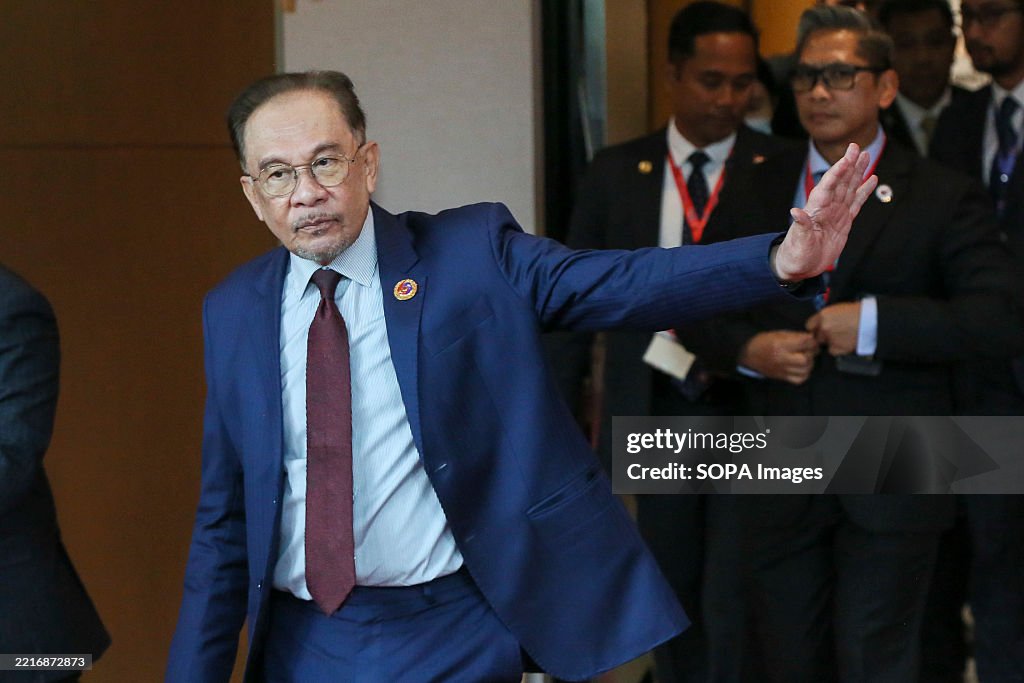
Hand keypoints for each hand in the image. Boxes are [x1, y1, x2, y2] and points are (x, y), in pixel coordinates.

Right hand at [738, 330, 818, 384]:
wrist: (749, 355)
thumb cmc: (763, 341)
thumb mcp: (777, 333)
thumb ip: (795, 336)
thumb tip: (810, 338)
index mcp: (780, 345)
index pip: (804, 343)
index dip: (811, 340)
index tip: (810, 339)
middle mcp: (782, 359)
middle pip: (806, 359)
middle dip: (811, 352)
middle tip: (809, 348)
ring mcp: (782, 370)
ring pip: (805, 369)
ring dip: (809, 362)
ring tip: (805, 357)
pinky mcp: (783, 377)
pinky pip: (800, 379)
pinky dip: (804, 373)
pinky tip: (801, 367)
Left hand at [772, 144, 876, 281]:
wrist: (800, 267)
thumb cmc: (796, 255)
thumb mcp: (798, 242)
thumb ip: (801, 227)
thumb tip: (795, 212)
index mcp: (815, 209)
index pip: (828, 186)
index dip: (837, 172)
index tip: (846, 158)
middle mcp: (826, 207)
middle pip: (840, 182)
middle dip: (849, 164)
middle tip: (856, 146)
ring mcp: (836, 213)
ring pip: (849, 188)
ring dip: (857, 172)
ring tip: (866, 155)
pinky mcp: (844, 221)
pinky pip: (856, 202)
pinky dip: (864, 191)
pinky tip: (872, 179)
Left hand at [806, 302, 861, 355]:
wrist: (871, 320)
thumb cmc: (858, 312)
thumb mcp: (838, 309)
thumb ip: (826, 316)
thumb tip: (820, 322)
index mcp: (823, 315)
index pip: (809, 325)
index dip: (815, 328)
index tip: (818, 329)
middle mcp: (824, 327)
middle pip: (816, 335)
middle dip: (823, 335)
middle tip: (834, 332)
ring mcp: (830, 338)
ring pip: (824, 343)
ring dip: (830, 341)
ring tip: (843, 336)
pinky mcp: (838, 348)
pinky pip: (832, 351)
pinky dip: (837, 349)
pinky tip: (845, 342)